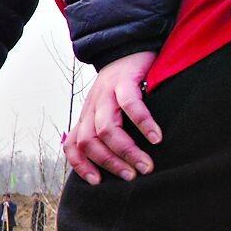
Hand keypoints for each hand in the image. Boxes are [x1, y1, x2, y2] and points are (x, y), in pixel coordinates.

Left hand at [64, 51, 161, 185]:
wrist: (129, 47)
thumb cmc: (123, 87)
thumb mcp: (109, 110)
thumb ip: (107, 131)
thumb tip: (116, 163)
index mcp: (86, 117)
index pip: (73, 145)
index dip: (80, 165)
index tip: (97, 183)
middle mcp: (92, 107)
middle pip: (90, 141)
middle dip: (110, 163)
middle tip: (131, 177)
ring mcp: (105, 93)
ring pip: (107, 128)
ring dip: (127, 150)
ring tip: (146, 165)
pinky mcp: (123, 81)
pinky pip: (130, 105)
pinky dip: (143, 123)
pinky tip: (157, 138)